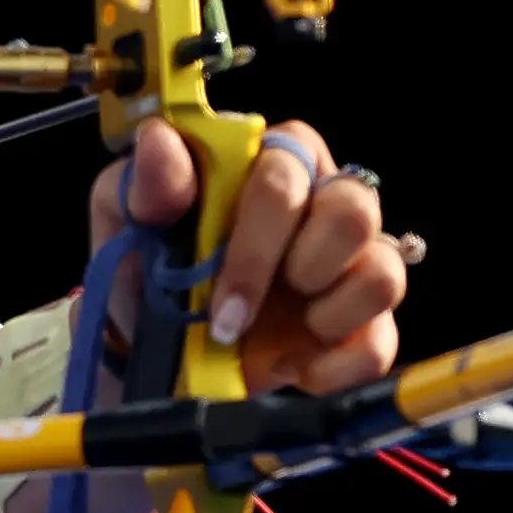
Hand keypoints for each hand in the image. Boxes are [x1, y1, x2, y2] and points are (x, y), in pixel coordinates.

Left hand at [83, 115, 411, 403]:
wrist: (151, 348)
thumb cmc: (147, 266)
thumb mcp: (127, 220)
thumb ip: (145, 182)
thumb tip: (160, 142)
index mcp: (271, 164)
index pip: (289, 170)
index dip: (259, 237)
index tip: (219, 298)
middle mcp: (322, 204)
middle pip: (355, 210)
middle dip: (300, 270)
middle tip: (239, 319)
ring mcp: (348, 267)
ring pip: (384, 271)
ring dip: (327, 313)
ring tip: (275, 337)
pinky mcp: (360, 326)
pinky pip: (381, 341)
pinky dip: (337, 365)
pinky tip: (293, 370)